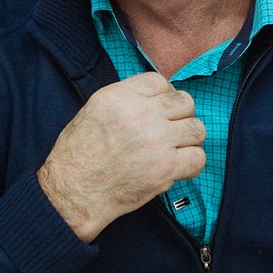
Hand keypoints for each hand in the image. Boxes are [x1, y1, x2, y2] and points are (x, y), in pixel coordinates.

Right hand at [37, 72, 207, 240]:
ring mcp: (156, 140)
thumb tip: (156, 97)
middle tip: (170, 131)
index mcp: (120, 96)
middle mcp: (140, 114)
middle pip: (185, 102)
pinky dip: (192, 163)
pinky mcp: (165, 167)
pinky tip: (178, 167)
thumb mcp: (94, 109)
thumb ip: (126, 98)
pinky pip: (198, 157)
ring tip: (175, 149)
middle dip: (180, 116)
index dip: (165, 96)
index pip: (160, 82)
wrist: (74, 191)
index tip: (161, 110)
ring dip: (189, 140)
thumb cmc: (79, 154)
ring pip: (197, 129)